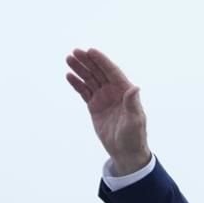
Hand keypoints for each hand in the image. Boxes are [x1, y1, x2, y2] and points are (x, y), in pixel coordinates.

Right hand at [66, 48, 150, 174]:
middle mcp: (114, 91)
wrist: (125, 151)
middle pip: (99, 72)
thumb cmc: (134, 136)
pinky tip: (69, 75)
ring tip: (69, 59)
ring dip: (80, 69)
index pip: (112, 71)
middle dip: (87, 61)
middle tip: (75, 52)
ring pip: (90, 80)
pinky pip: (84, 92)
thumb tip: (135, 88)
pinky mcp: (94, 106)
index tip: (90, 51)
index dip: (102, 61)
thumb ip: (132, 103)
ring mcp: (103, 98)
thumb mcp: (135, 120)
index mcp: (125, 91)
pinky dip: (77, 83)